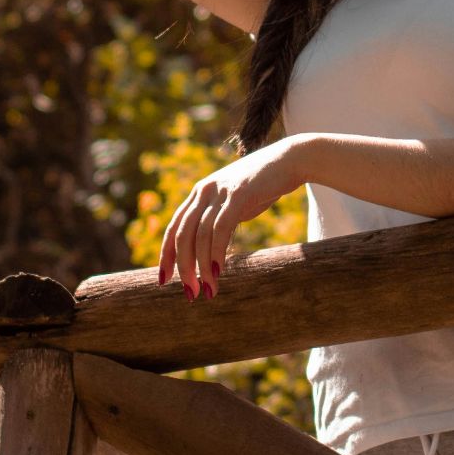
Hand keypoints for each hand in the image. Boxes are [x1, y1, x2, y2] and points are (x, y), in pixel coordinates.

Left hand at [158, 134, 305, 300]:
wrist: (290, 161)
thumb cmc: (264, 186)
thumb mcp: (234, 203)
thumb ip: (219, 220)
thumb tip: (210, 250)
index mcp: (199, 193)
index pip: (174, 227)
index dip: (166, 255)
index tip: (163, 280)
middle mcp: (204, 191)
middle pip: (182, 235)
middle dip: (184, 267)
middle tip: (190, 294)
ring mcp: (220, 191)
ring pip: (200, 235)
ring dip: (202, 267)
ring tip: (208, 290)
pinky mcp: (238, 194)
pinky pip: (220, 229)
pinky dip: (217, 253)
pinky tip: (218, 271)